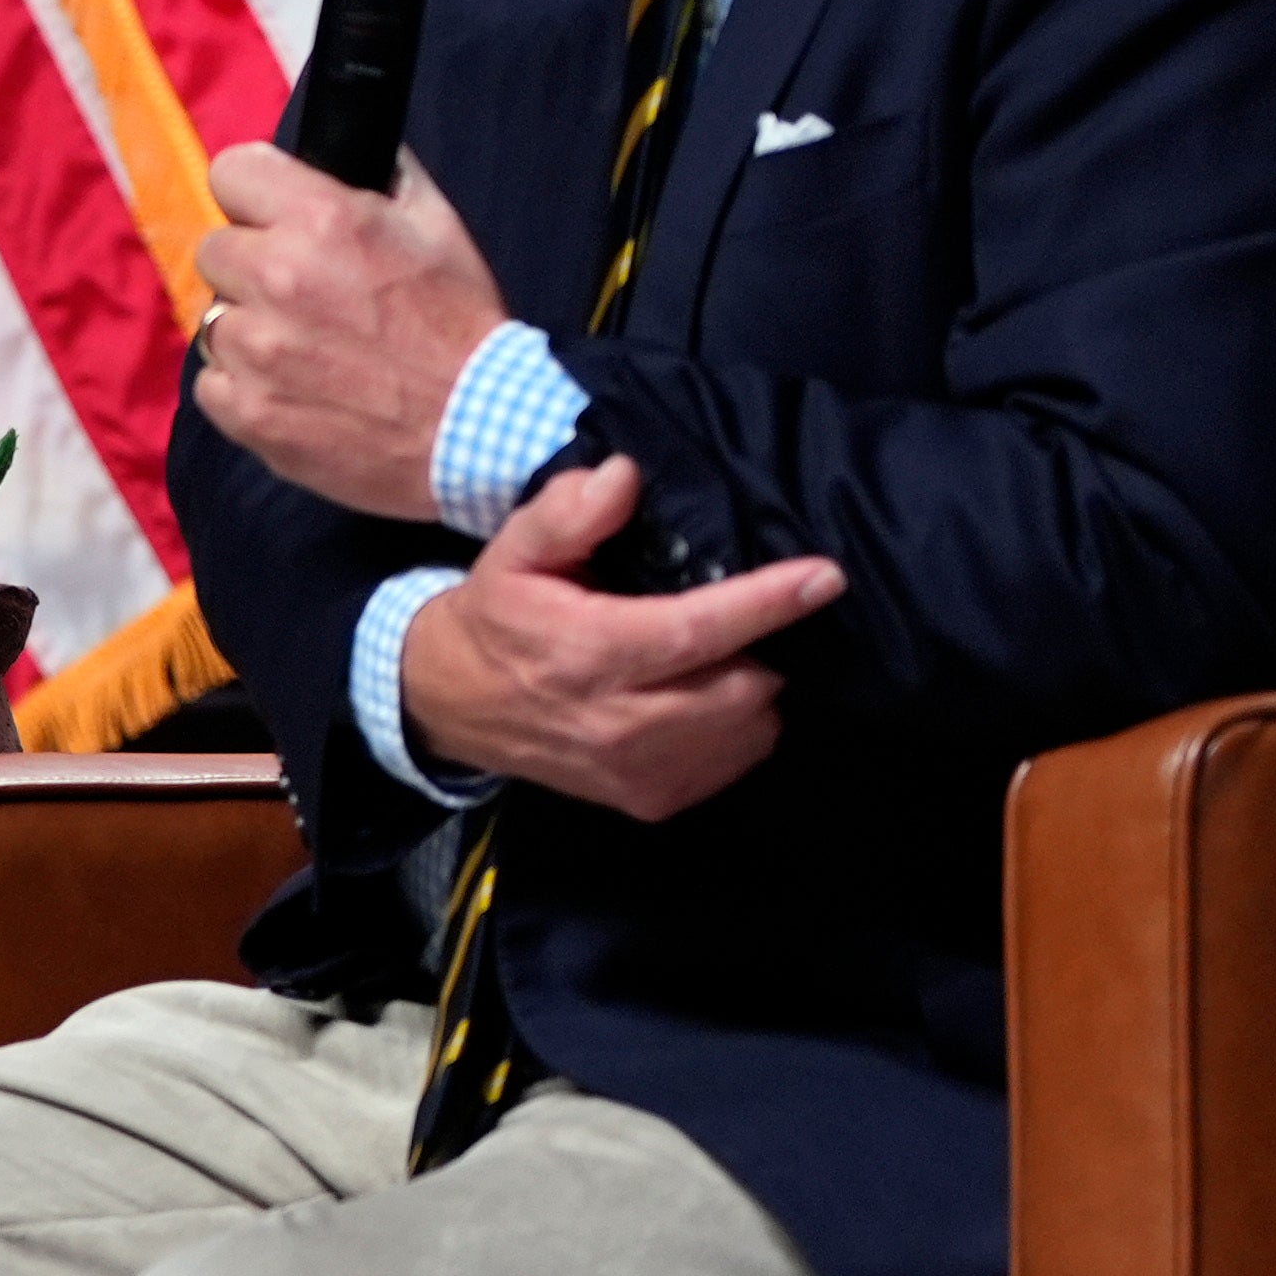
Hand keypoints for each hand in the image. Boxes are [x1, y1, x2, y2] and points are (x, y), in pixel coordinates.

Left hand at [186, 143, 511, 522]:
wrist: (477, 429)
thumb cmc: (461, 324)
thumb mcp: (436, 225)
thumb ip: (382, 174)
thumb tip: (350, 138)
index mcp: (320, 220)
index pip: (230, 172)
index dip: (253, 193)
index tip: (269, 214)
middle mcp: (276, 278)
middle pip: (215, 250)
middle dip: (252, 266)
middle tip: (302, 292)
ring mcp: (255, 351)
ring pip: (215, 320)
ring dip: (250, 329)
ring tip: (306, 349)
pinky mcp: (246, 411)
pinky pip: (212, 383)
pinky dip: (244, 387)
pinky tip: (294, 390)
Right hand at [394, 457, 847, 821]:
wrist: (450, 704)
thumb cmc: (498, 617)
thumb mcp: (514, 550)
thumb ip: (568, 513)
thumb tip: (625, 476)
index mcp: (589, 653)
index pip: (698, 631)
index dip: (768, 603)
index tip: (826, 577)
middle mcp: (617, 722)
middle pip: (742, 690)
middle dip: (765, 649)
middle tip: (750, 618)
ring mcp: (636, 770)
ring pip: (747, 732)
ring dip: (756, 690)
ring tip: (731, 657)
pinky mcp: (647, 799)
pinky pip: (731, 765)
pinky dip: (740, 729)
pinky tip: (712, 698)